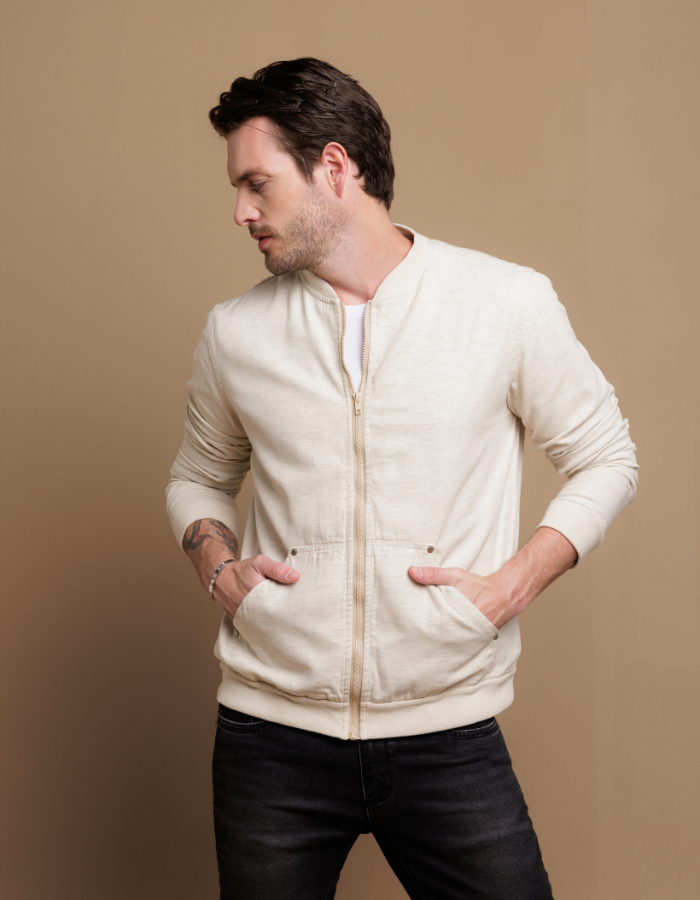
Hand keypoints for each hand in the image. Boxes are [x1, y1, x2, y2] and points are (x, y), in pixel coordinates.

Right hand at [212, 555, 299, 618]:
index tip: (297, 602)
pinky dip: (263, 623)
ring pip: (266, 624)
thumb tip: (295, 576)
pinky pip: (256, 626)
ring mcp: (245, 618)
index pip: (280, 605)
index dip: (290, 604)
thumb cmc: (241, 571)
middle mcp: (251, 610)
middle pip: (274, 617)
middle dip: (283, 614)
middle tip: (293, 612)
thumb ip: (277, 569)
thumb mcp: (259, 563)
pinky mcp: (241, 622)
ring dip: (274, 620)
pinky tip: (271, 620)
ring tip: (283, 617)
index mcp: (259, 595)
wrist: (220, 579)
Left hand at [407, 527, 577, 630]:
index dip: (421, 632)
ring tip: (427, 649)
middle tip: (415, 644)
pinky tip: (445, 647)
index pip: (433, 629)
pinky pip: (461, 643)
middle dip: (429, 641)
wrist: (504, 594)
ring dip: (441, 644)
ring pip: (450, 644)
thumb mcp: (455, 576)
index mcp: (454, 616)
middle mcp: (462, 629)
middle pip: (440, 639)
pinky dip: (453, 644)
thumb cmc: (479, 585)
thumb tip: (411, 571)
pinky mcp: (475, 638)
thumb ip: (433, 574)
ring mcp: (470, 636)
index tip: (410, 634)